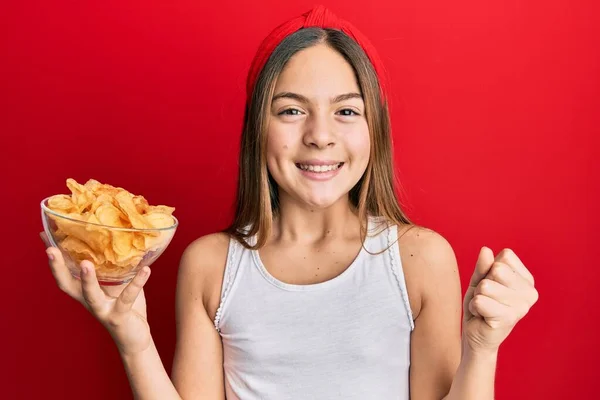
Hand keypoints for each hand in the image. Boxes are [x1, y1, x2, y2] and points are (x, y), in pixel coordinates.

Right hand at [41, 232, 152, 354]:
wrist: (134, 338)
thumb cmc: (123, 306)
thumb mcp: (115, 284)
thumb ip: (112, 267)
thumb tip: (117, 241)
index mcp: (84, 292)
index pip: (64, 273)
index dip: (54, 258)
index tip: (44, 236)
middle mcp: (88, 301)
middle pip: (66, 284)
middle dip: (57, 267)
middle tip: (50, 249)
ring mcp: (102, 309)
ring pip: (91, 295)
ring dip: (87, 280)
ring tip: (86, 264)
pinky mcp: (119, 316)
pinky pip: (127, 298)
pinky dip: (137, 283)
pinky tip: (146, 270)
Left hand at [463, 247, 538, 353]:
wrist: (476, 334)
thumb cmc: (480, 304)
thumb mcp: (479, 280)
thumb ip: (483, 266)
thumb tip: (486, 250)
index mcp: (527, 279)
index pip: (505, 256)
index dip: (490, 269)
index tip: (492, 285)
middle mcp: (530, 292)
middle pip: (497, 269)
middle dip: (483, 283)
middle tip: (486, 298)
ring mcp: (522, 307)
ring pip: (486, 286)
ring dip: (478, 296)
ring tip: (484, 308)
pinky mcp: (508, 318)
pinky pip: (480, 301)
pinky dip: (474, 307)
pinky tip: (482, 316)